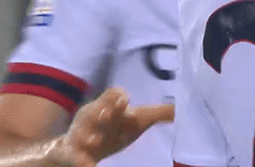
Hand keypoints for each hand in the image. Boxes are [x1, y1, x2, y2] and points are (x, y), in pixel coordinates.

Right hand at [46, 88, 173, 166]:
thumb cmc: (115, 127)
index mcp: (111, 107)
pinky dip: (81, 161)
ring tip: (96, 140)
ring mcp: (81, 134)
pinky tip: (88, 166)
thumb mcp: (136, 120)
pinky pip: (74, 155)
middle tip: (108, 116)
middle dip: (102, 111)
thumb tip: (181, 110)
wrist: (80, 146)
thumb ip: (158, 113)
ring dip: (88, 136)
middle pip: (96, 110)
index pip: (113, 95)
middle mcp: (94, 117)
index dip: (119, 97)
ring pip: (82, 133)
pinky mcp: (73, 152)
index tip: (126, 101)